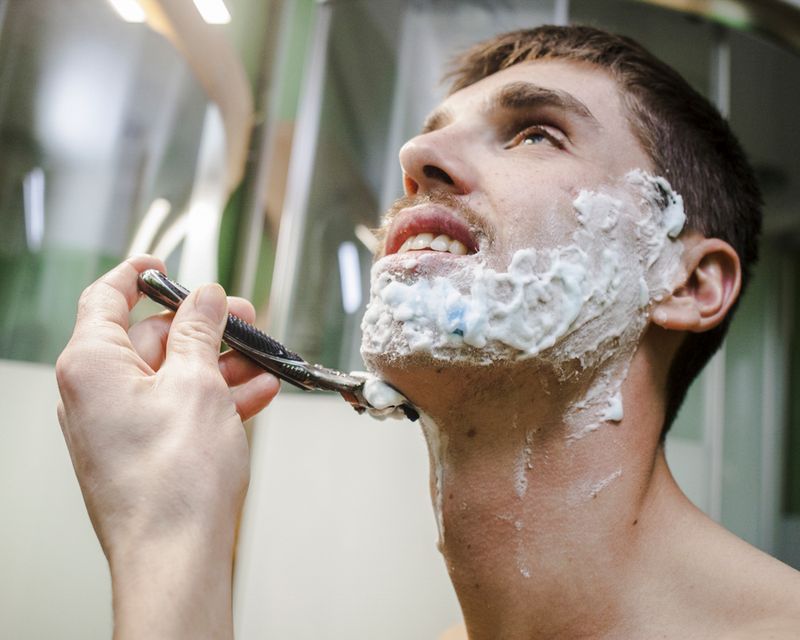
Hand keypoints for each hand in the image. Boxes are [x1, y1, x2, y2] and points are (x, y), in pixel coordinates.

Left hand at [56, 255, 278, 637]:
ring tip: (264, 359)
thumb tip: (206, 297)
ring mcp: (120, 426)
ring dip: (220, 364)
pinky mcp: (144, 453)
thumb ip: (200, 330)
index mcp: (92, 365)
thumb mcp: (197, 383)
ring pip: (173, 376)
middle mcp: (96, 394)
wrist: (176, 555)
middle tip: (244, 318)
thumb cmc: (174, 477)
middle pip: (151, 339)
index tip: (163, 265)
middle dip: (204, 326)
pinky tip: (258, 393)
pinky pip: (179, 409)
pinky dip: (216, 398)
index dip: (137, 276)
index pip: (105, 299)